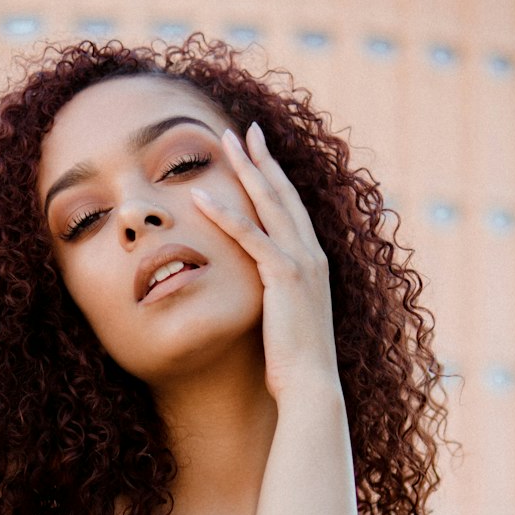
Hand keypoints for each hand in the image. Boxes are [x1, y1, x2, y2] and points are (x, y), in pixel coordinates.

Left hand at [191, 123, 340, 403]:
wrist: (311, 385)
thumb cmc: (295, 363)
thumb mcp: (286, 320)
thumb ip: (276, 298)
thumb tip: (261, 296)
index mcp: (314, 262)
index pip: (292, 209)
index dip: (276, 177)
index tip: (261, 152)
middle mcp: (312, 254)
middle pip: (284, 194)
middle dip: (263, 158)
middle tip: (246, 129)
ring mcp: (300, 262)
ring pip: (269, 203)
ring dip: (246, 169)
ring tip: (225, 141)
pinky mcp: (282, 276)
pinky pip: (249, 235)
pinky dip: (224, 213)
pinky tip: (200, 194)